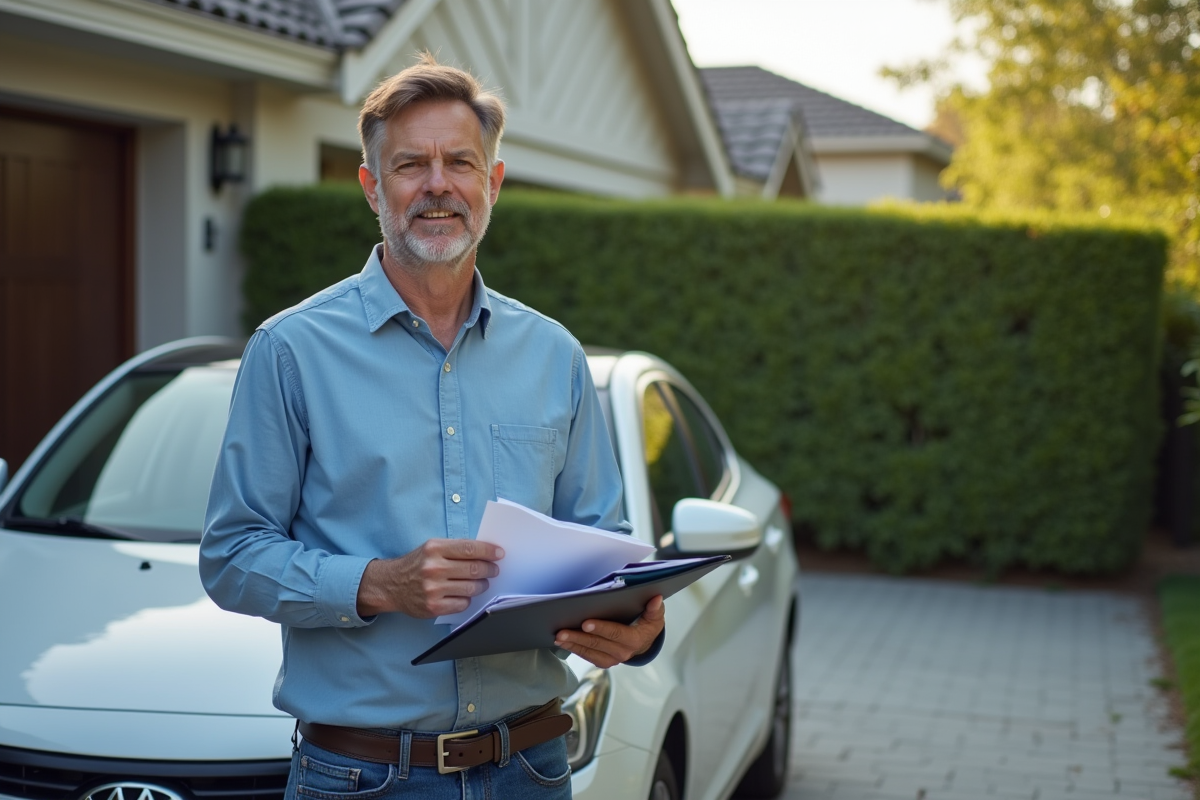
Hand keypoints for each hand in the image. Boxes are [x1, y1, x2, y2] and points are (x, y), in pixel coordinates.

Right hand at [356, 539, 503, 617]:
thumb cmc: (417, 564)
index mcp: (434, 549)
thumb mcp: (431, 548)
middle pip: (474, 569)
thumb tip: (486, 552)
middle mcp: (433, 568)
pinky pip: (462, 604)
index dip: (489, 551)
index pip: (470, 548)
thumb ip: (455, 549)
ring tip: (481, 582)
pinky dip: (467, 599)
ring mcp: (433, 589)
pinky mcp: (433, 607)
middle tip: (494, 570)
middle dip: (490, 570)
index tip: (500, 554)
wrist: (391, 585)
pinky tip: (464, 594)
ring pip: (471, 588)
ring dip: (481, 585)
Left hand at [553, 596, 665, 667]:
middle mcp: (623, 652)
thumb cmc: (648, 624)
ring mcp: (613, 658)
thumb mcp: (655, 615)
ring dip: (573, 645)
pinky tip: (564, 642)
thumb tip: (656, 599)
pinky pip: (588, 656)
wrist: (645, 642)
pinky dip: (575, 649)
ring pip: (590, 652)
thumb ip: (655, 609)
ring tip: (558, 637)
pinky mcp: (605, 661)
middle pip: (598, 644)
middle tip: (562, 631)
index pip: (616, 633)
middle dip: (578, 637)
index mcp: (635, 639)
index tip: (585, 623)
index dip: (601, 628)